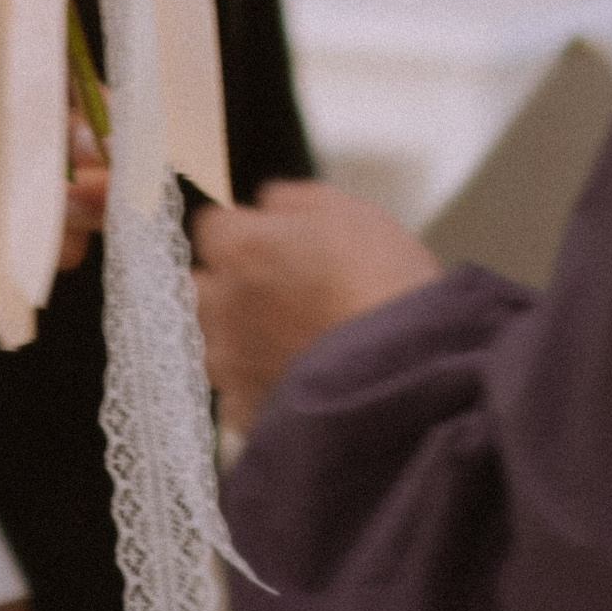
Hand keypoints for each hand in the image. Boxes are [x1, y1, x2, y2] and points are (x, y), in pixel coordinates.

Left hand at [0, 109, 107, 271]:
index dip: (116, 171)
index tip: (81, 189)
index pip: (122, 134)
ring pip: (65, 239)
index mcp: (55, 90)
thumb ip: (40, 144)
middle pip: (105, 196)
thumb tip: (100, 162)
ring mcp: (21, 183)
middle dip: (66, 214)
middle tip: (18, 205)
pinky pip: (19, 260)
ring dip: (21, 241)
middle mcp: (49, 136)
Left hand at [193, 179, 441, 437]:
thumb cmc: (384, 290)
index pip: (213, 225)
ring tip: (296, 341)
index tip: (270, 239)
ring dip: (242, 337)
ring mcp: (229, 361)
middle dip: (232, 284)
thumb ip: (294, 200)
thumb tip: (270, 202)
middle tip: (285, 290)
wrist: (406, 375)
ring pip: (216, 340)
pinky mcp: (244, 410)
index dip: (245, 230)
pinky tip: (297, 379)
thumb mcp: (353, 215)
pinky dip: (258, 384)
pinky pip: (237, 391)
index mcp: (241, 247)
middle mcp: (221, 303)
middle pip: (205, 283)